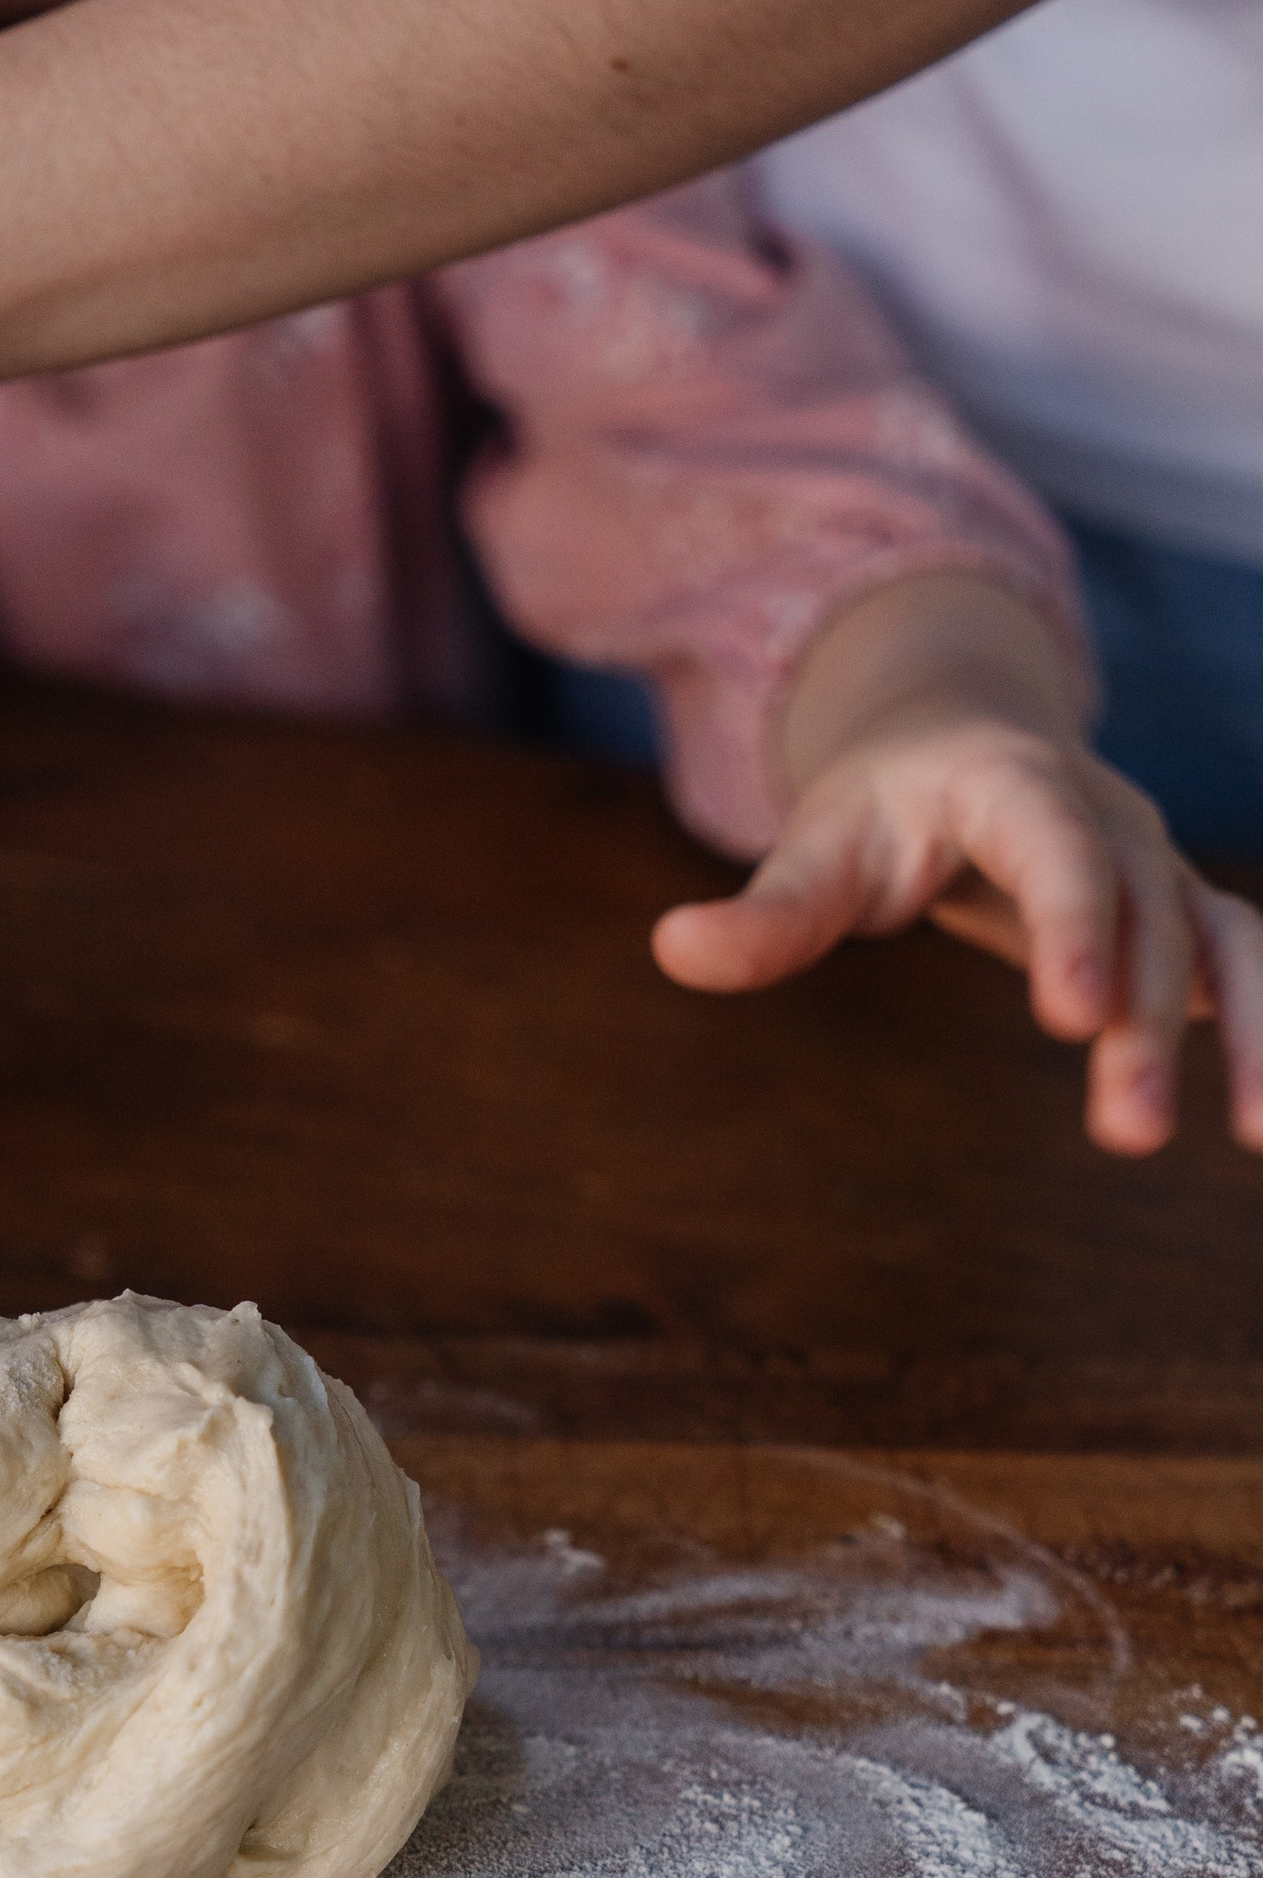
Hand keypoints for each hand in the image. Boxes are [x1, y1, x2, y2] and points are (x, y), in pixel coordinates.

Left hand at [652, 580, 1262, 1154]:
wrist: (960, 737)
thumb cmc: (881, 804)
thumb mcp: (818, 844)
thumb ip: (766, 909)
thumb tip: (673, 948)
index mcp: (1013, 788)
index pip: (1055, 852)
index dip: (1069, 927)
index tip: (1071, 1019)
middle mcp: (1106, 820)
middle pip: (1143, 917)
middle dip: (1143, 1024)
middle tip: (1126, 1132)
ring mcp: (1153, 867)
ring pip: (1225, 941)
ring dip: (1250, 1035)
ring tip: (1256, 1141)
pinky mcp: (1179, 916)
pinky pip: (1247, 966)